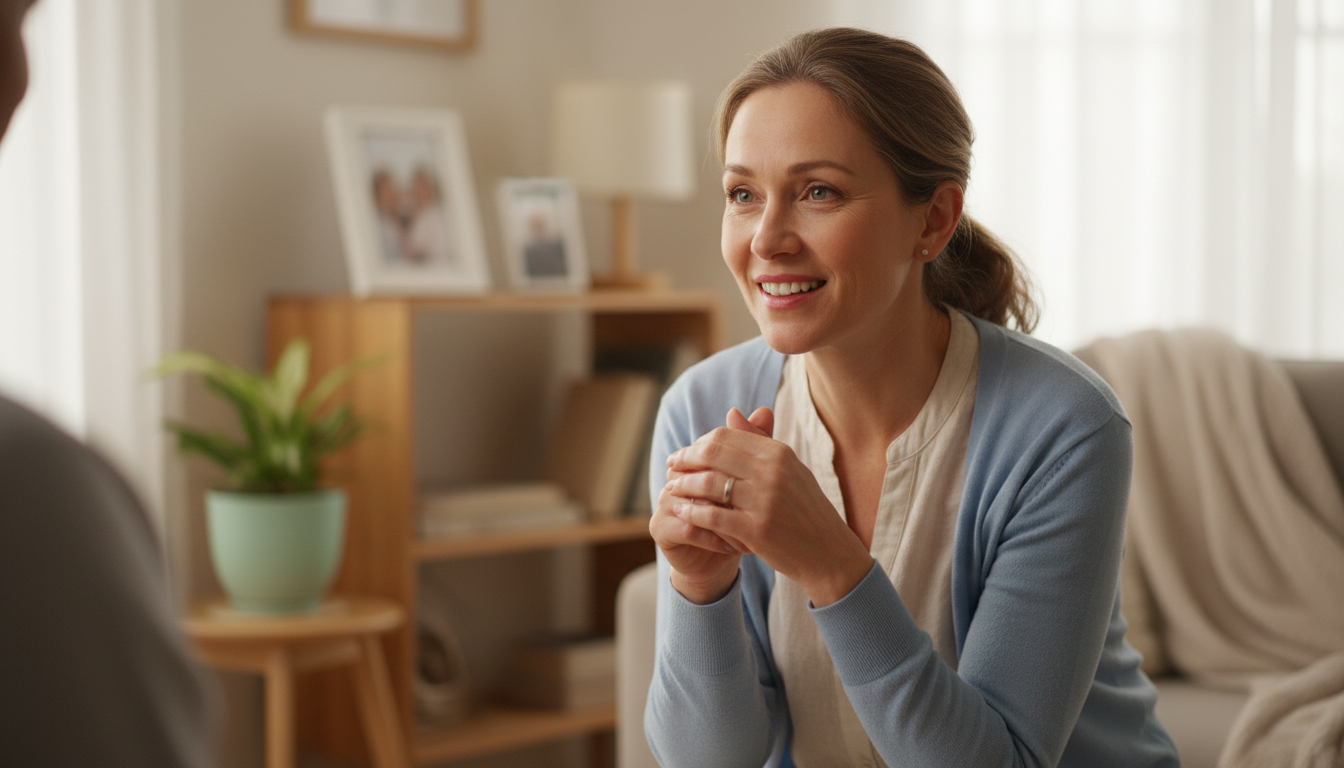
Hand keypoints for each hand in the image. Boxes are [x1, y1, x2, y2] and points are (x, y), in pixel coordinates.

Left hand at [665, 407, 872, 606]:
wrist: (829, 552)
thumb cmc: (805, 510)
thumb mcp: (788, 470)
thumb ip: (757, 441)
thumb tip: (731, 411)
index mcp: (779, 453)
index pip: (726, 436)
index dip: (699, 443)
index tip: (685, 453)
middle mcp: (772, 472)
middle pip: (712, 454)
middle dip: (685, 459)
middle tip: (670, 466)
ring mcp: (764, 501)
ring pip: (708, 483)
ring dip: (683, 484)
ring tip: (670, 488)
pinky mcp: (757, 530)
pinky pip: (712, 515)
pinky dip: (691, 511)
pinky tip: (680, 511)